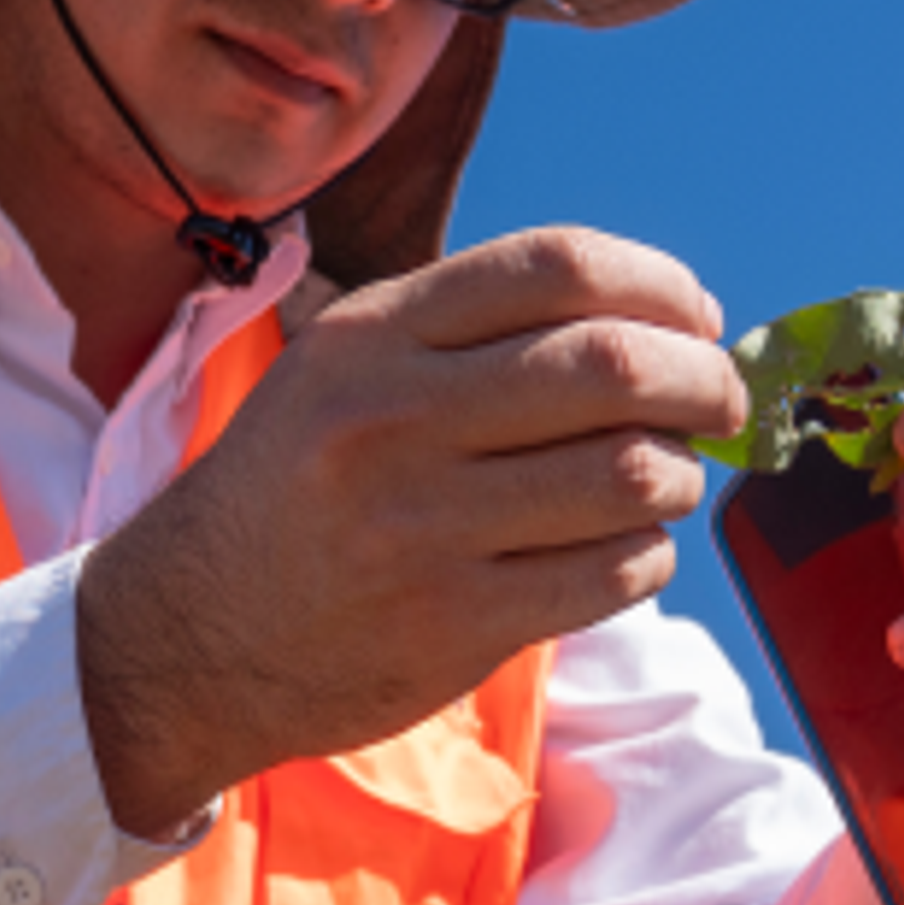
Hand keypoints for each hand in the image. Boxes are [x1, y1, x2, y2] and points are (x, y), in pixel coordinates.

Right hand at [81, 228, 743, 835]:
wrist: (183, 637)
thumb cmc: (294, 490)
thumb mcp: (343, 370)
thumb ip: (470, 331)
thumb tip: (662, 321)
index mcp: (373, 336)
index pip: (558, 267)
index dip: (660, 286)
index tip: (697, 318)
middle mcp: (394, 420)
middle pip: (612, 369)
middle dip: (701, 381)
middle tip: (719, 401)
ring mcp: (422, 528)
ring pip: (628, 476)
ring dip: (679, 476)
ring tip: (665, 482)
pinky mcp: (452, 626)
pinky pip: (611, 574)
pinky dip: (647, 556)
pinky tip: (623, 550)